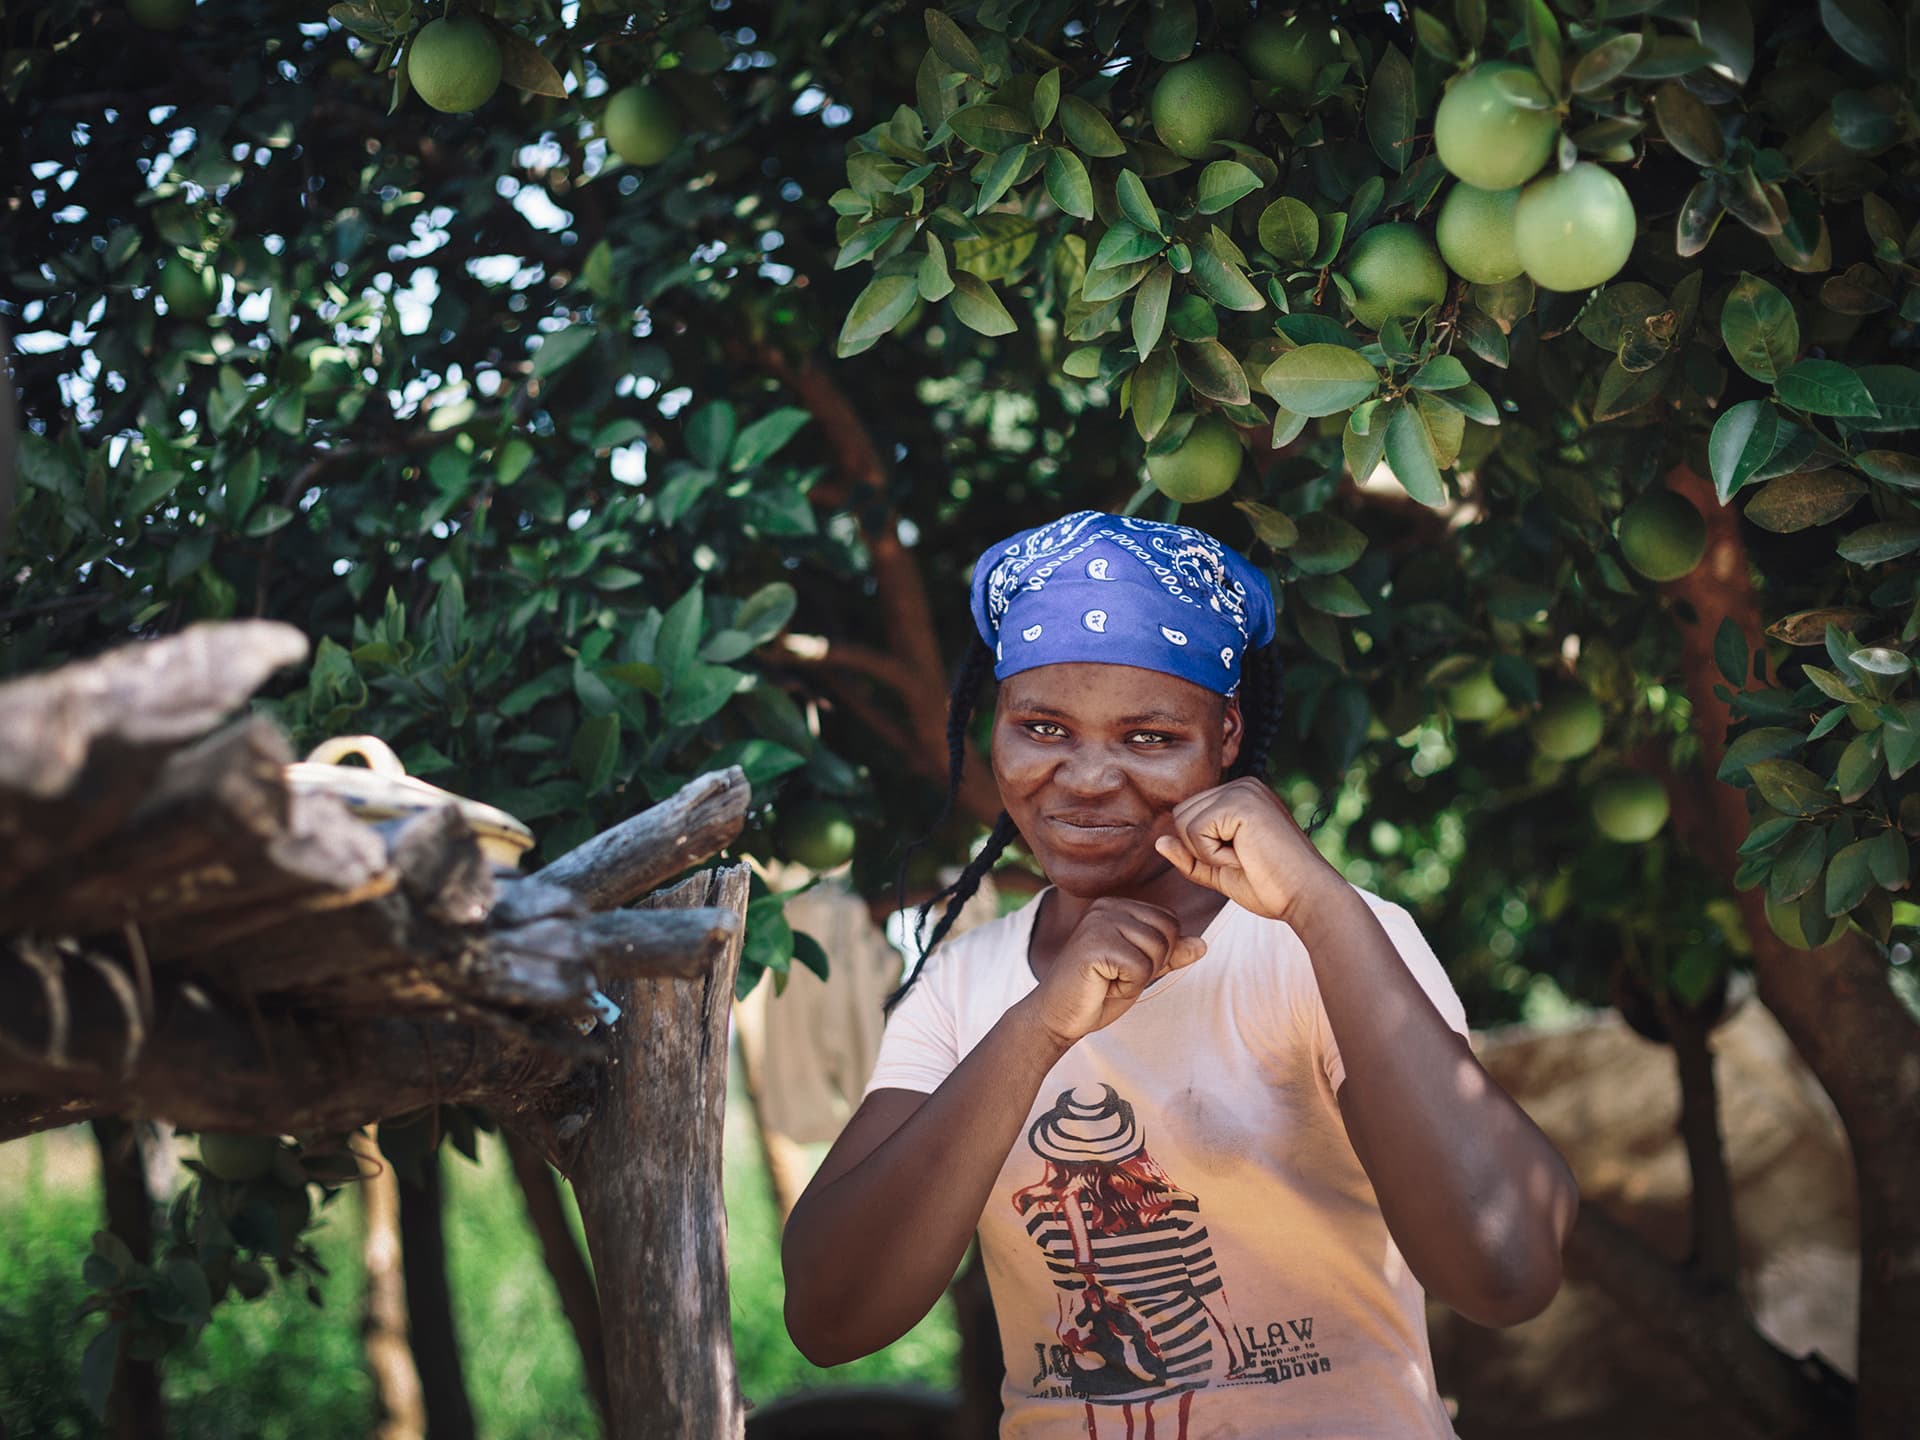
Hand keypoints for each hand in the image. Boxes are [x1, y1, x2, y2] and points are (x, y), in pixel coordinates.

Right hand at [1023, 897, 1207, 1050]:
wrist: (1058, 1015)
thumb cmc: (1098, 992)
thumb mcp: (1141, 971)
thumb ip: (1169, 956)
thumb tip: (1202, 945)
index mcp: (1118, 906)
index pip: (1170, 921)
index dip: (1159, 953)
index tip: (1126, 966)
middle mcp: (1108, 906)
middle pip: (1168, 933)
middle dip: (1152, 964)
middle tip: (1118, 975)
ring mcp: (1100, 922)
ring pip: (1156, 950)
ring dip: (1139, 977)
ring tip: (1109, 979)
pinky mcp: (1095, 944)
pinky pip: (1140, 967)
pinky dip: (1128, 986)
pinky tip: (1103, 985)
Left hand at [1153, 777, 1342, 922]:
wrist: (1307, 897)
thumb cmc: (1270, 887)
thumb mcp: (1220, 871)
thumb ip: (1189, 857)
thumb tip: (1159, 842)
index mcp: (1240, 796)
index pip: (1188, 817)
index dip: (1202, 850)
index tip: (1241, 859)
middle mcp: (1242, 785)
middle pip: (1181, 815)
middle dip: (1201, 850)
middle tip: (1242, 860)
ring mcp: (1243, 790)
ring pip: (1184, 823)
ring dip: (1208, 853)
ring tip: (1245, 857)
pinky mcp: (1241, 802)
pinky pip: (1195, 831)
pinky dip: (1213, 854)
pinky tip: (1245, 856)